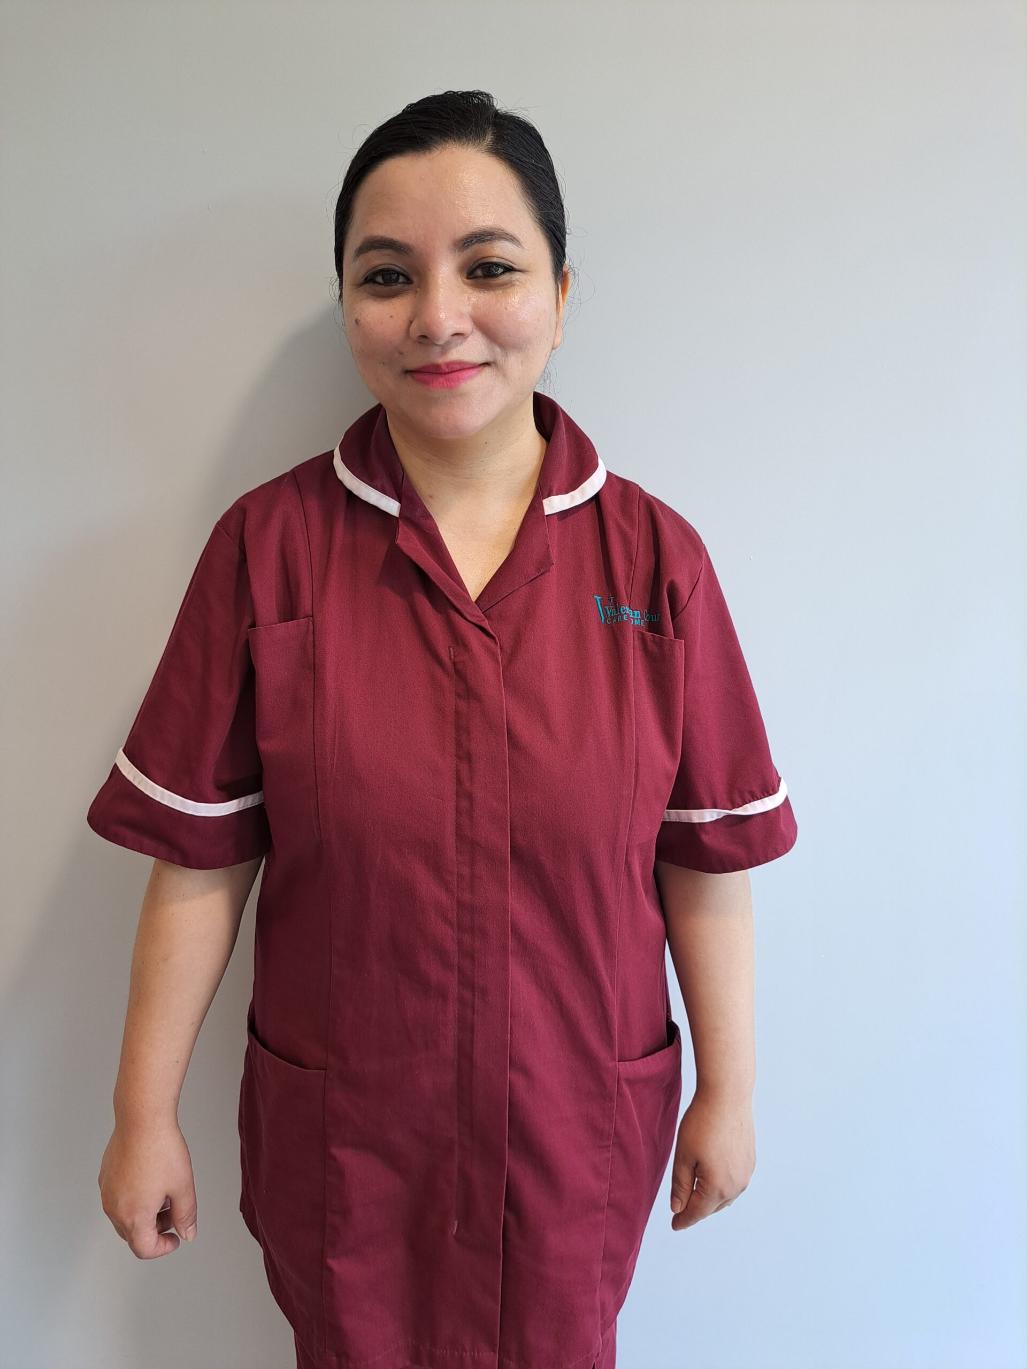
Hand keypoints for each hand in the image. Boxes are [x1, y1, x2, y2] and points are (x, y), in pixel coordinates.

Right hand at [98, 1117, 198, 1256]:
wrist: (142, 1119)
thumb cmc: (162, 1150)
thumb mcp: (183, 1186)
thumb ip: (186, 1215)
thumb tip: (187, 1233)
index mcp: (133, 1216)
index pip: (144, 1249)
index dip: (163, 1247)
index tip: (176, 1237)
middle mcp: (114, 1208)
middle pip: (133, 1234)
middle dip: (155, 1229)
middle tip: (174, 1209)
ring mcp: (106, 1192)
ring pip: (124, 1217)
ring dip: (144, 1214)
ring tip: (164, 1190)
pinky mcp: (105, 1177)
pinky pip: (118, 1198)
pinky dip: (134, 1199)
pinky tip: (150, 1178)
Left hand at [668, 1085, 754, 1230]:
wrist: (728, 1095)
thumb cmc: (702, 1123)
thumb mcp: (684, 1155)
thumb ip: (680, 1185)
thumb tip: (677, 1208)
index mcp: (717, 1187)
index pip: (697, 1212)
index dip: (683, 1220)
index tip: (674, 1225)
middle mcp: (736, 1186)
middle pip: (712, 1207)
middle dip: (696, 1209)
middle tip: (681, 1209)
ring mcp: (746, 1173)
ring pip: (725, 1196)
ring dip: (710, 1198)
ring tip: (696, 1194)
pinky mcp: (750, 1161)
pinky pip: (735, 1183)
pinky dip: (722, 1185)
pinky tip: (713, 1176)